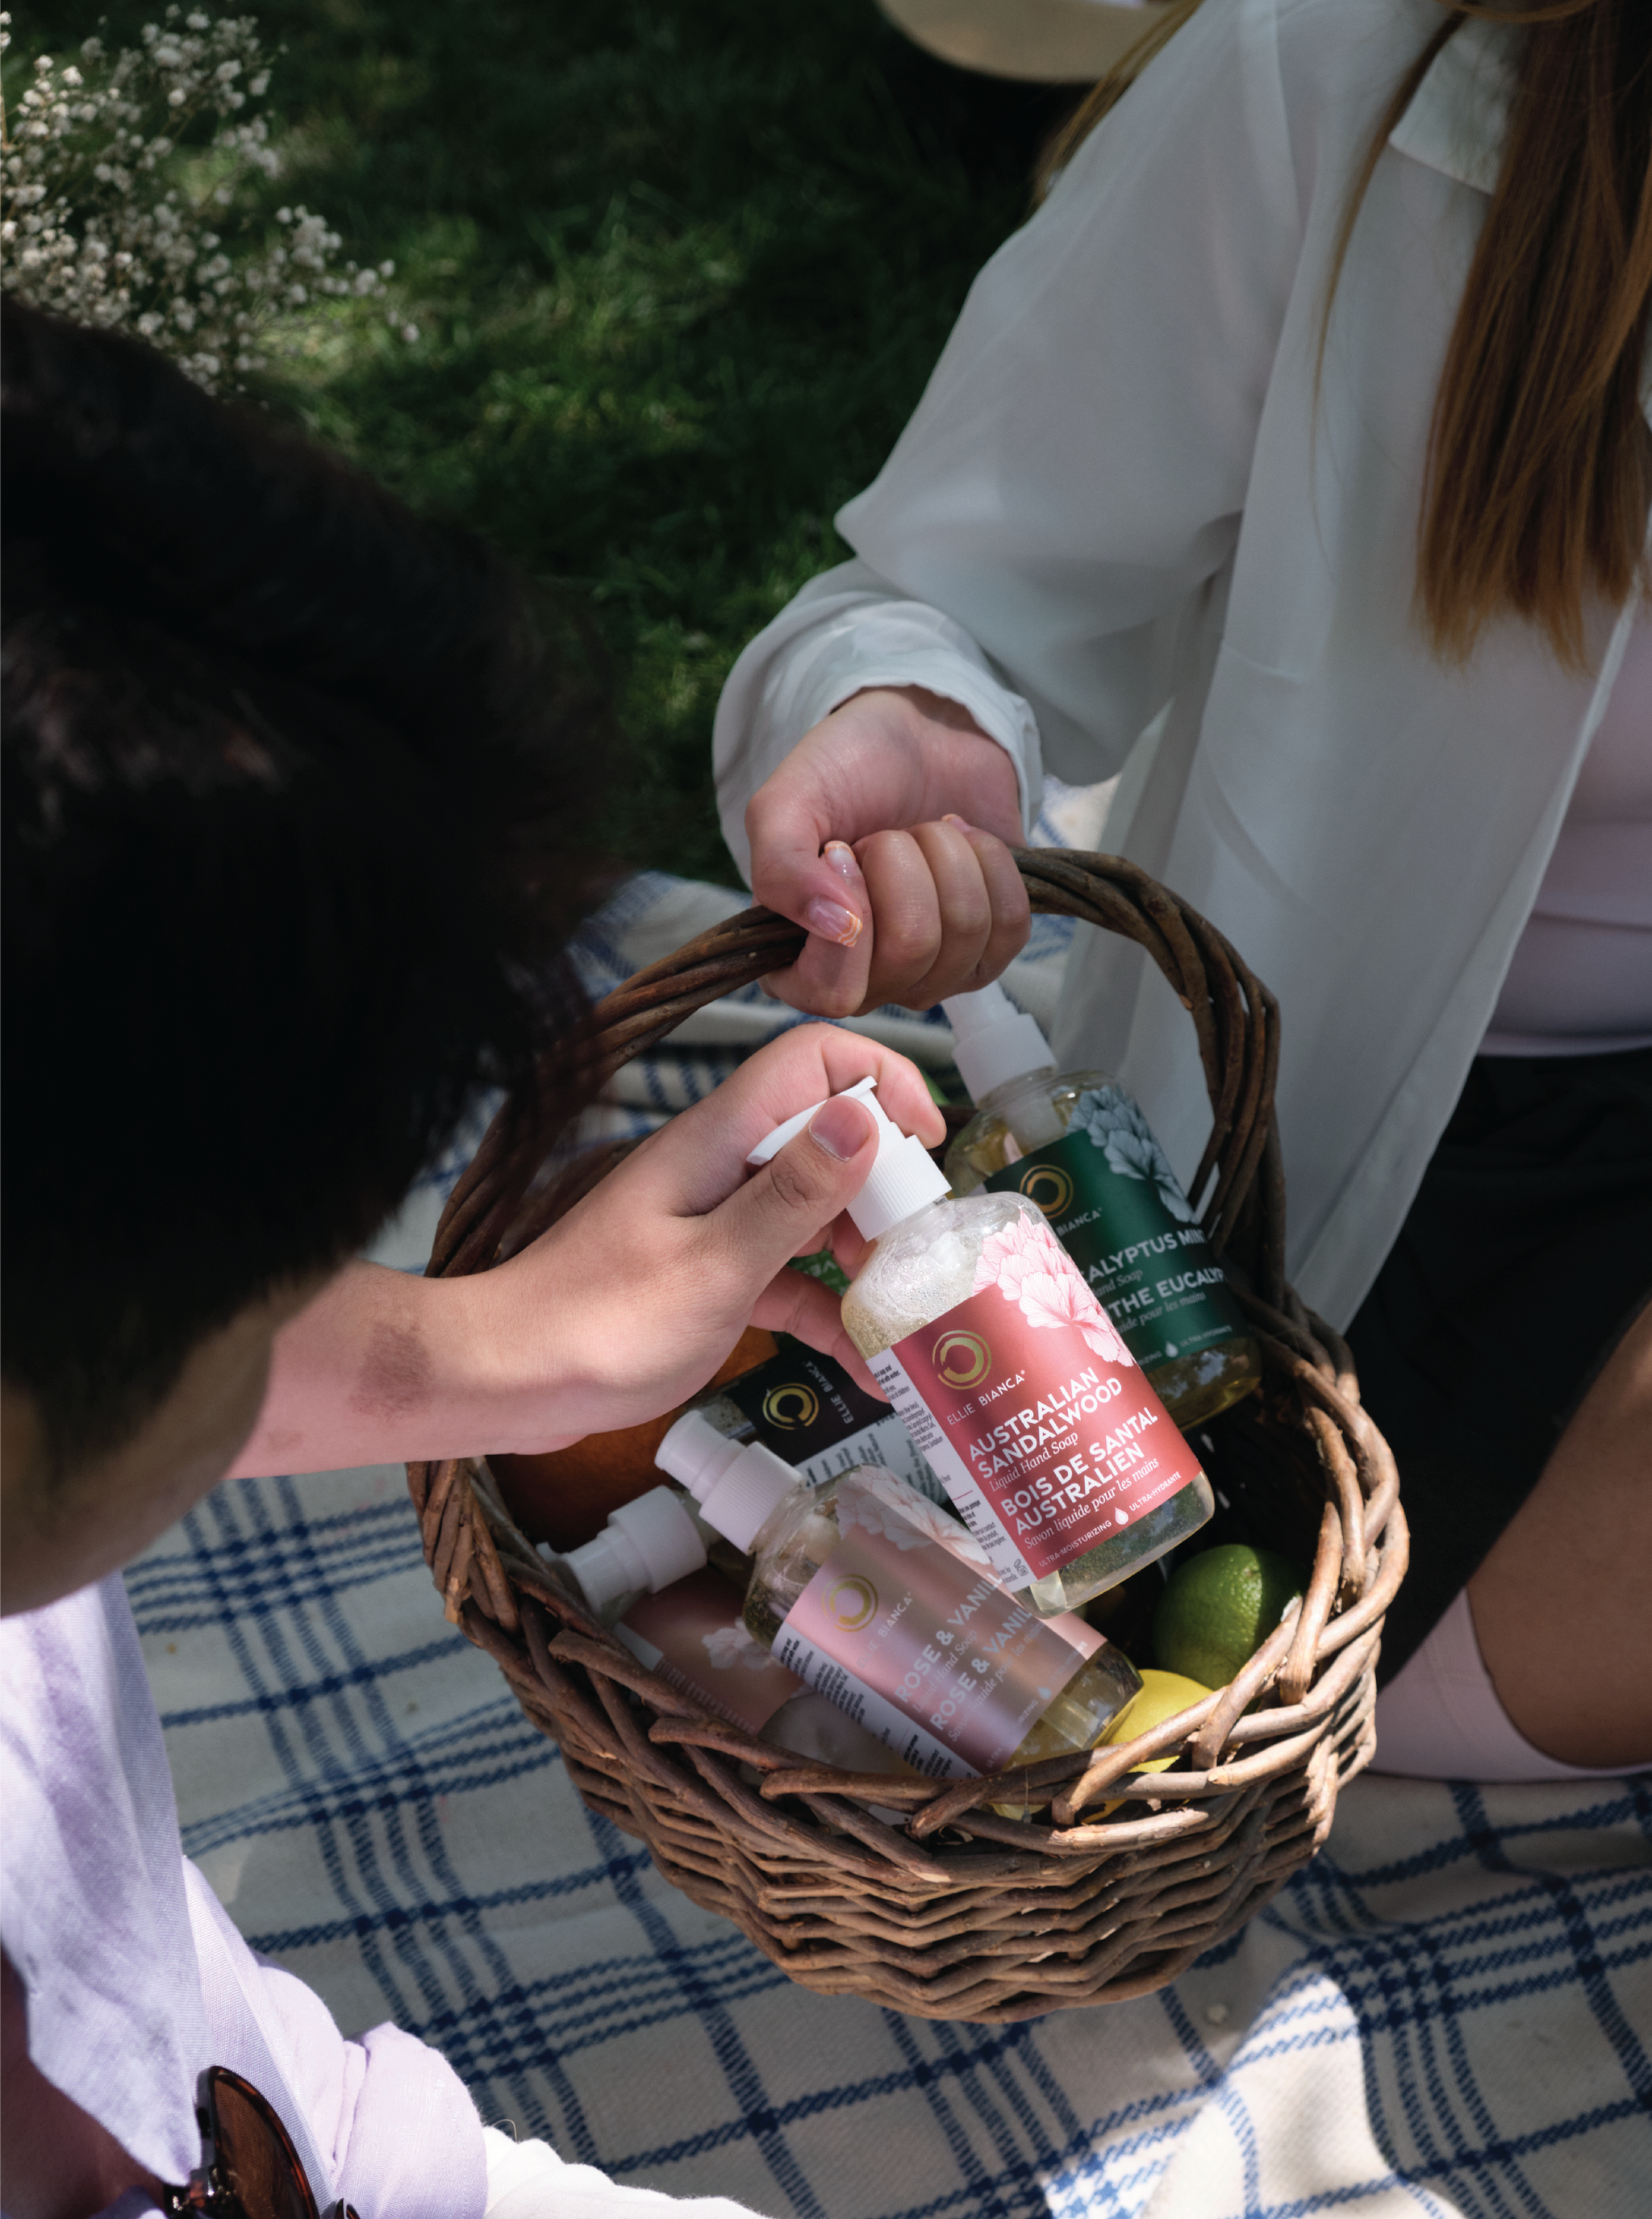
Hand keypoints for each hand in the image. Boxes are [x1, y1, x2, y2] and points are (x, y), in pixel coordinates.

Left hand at [234, 1026, 944, 1472]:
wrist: (509, 1382)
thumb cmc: (596, 1325)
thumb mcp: (715, 1266)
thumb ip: (793, 1196)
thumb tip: (864, 1118)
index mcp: (719, 1141)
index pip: (814, 1060)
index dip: (882, 1078)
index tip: (927, 1143)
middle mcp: (723, 1167)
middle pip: (832, 1139)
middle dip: (891, 1188)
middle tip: (922, 1252)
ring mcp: (718, 1220)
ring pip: (819, 1213)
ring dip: (869, 1257)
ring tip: (910, 1315)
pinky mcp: (714, 1274)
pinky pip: (792, 1278)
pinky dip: (831, 1313)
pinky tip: (870, 1366)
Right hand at [745, 685, 1030, 1016]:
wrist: (915, 734)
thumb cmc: (842, 773)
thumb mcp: (785, 805)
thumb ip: (781, 869)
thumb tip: (836, 928)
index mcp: (799, 964)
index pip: (833, 991)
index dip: (852, 913)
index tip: (842, 850)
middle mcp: (867, 982)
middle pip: (910, 952)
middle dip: (904, 866)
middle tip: (885, 836)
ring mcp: (932, 972)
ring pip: (965, 934)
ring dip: (947, 857)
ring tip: (921, 833)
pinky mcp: (988, 948)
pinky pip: (1010, 927)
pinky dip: (991, 864)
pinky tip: (962, 843)